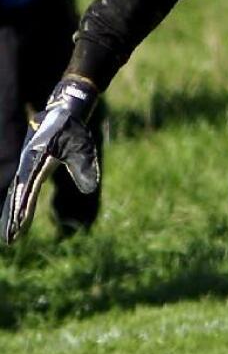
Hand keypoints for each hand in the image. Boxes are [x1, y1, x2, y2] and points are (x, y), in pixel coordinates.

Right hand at [1, 77, 98, 243]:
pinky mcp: (32, 166)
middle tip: (10, 240)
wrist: (64, 113)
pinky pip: (23, 189)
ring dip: (14, 214)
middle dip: (13, 219)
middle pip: (18, 197)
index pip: (28, 192)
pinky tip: (17, 215)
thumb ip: (83, 167)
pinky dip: (19, 203)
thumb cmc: (74, 130)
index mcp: (37, 163)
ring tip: (11, 233)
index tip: (19, 226)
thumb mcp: (81, 148)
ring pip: (18, 194)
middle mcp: (29, 166)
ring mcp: (28, 166)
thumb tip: (90, 189)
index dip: (24, 210)